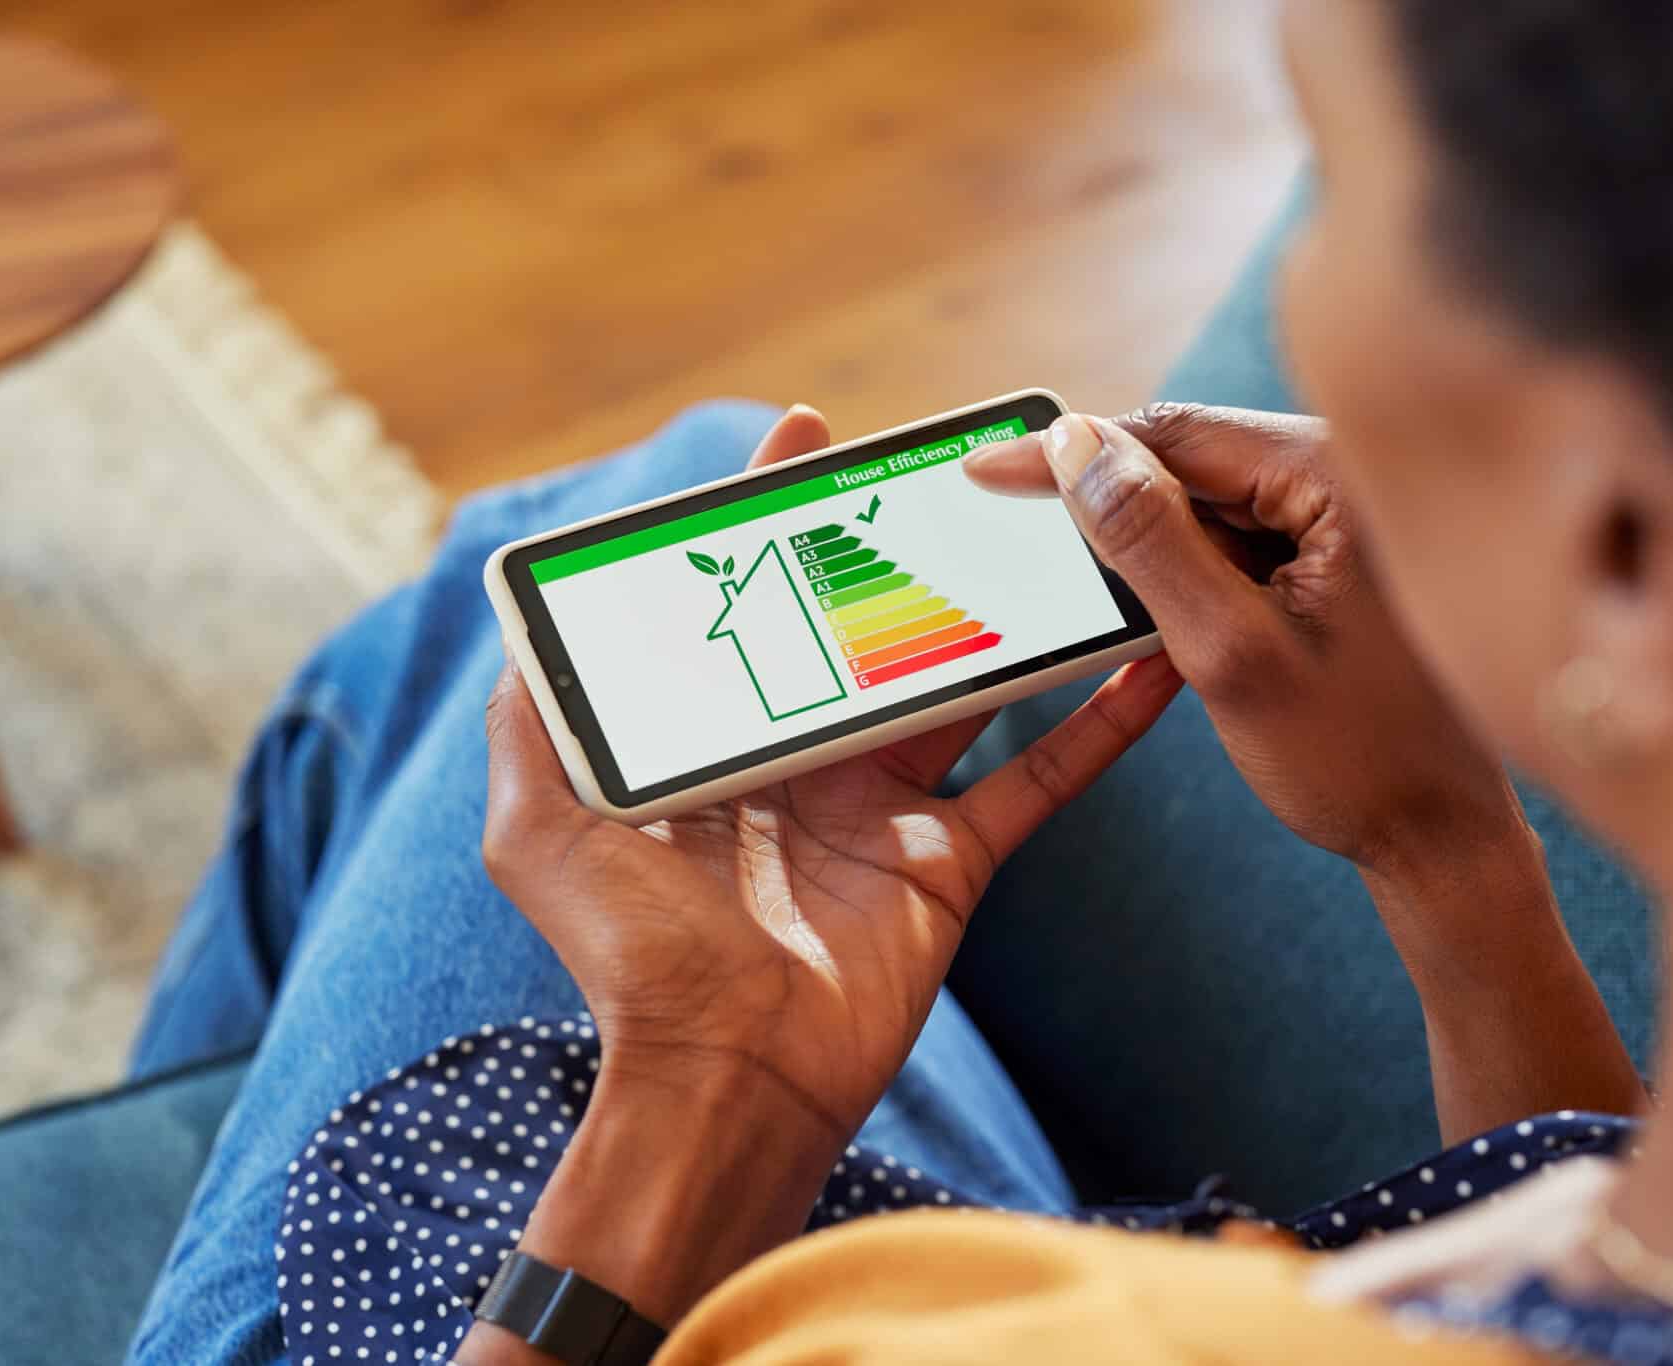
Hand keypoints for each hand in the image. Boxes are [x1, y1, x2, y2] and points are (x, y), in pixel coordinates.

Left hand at [481, 406, 1182, 1283]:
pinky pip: (1036, 782)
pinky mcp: (950, 860)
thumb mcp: (539, 831)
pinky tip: (1142, 668)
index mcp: (719, 736)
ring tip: (1060, 536)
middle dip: (901, 547)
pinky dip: (1095, 731)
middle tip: (952, 465)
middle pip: (865, 627)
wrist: (726, 1079)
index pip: (750, 599)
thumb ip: (533, 726)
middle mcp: (802, 757)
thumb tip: (529, 621)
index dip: (770, 512)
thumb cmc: (628, 960)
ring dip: (1009, 618)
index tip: (806, 431)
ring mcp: (882, 805)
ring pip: (962, 687)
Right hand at [964, 404, 1526, 875]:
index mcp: (1342, 478)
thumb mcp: (1228, 649)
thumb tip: (1078, 447)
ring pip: (1211, 496)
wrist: (1442, 836)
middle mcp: (1355, 475)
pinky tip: (1154, 603)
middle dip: (1106, 489)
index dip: (1068, 450)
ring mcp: (1350, 514)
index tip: (986, 465)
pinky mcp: (1341, 554)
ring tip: (1080, 567)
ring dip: (1146, 533)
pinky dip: (1187, 562)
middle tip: (1012, 508)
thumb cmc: (1357, 756)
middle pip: (1192, 454)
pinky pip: (1241, 532)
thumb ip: (1148, 542)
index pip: (1175, 434)